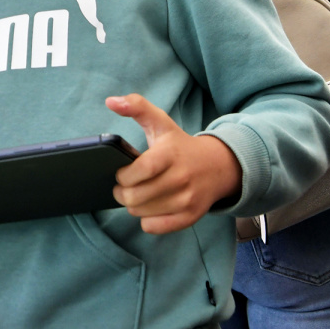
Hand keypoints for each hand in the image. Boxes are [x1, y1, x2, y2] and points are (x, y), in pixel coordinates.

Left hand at [106, 94, 241, 234]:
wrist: (218, 166)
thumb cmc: (180, 145)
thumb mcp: (160, 122)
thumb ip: (136, 107)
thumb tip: (111, 101)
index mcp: (170, 154)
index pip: (140, 171)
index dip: (123, 175)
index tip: (122, 172)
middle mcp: (181, 178)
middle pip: (134, 196)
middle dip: (122, 192)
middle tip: (124, 186)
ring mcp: (187, 199)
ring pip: (141, 212)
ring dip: (132, 205)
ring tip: (137, 194)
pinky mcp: (190, 216)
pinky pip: (154, 227)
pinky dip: (147, 220)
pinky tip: (150, 207)